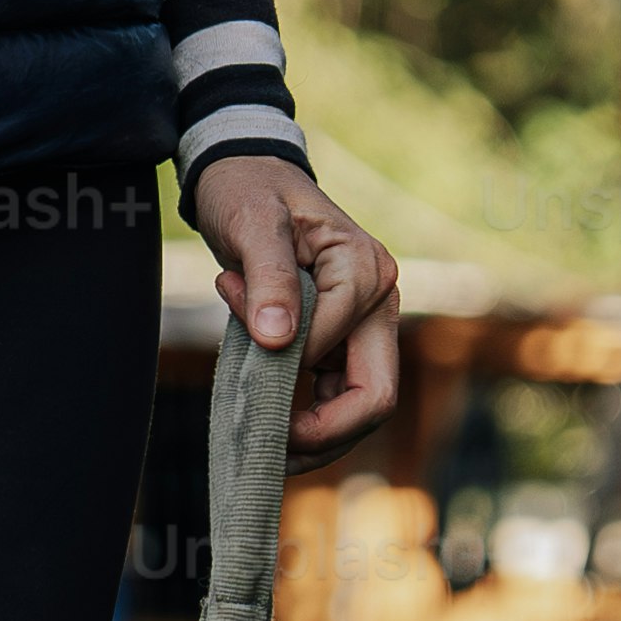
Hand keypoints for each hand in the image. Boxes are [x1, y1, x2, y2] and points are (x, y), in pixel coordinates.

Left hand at [189, 154, 398, 450]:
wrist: (246, 175)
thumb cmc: (248, 190)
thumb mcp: (251, 223)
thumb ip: (267, 280)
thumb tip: (279, 343)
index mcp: (365, 271)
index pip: (338, 351)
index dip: (285, 368)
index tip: (242, 333)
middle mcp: (378, 301)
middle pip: (374, 396)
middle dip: (321, 433)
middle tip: (263, 445)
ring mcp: (365, 323)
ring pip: (358, 407)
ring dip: (312, 433)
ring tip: (257, 432)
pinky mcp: (345, 338)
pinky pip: (337, 395)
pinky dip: (305, 415)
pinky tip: (265, 414)